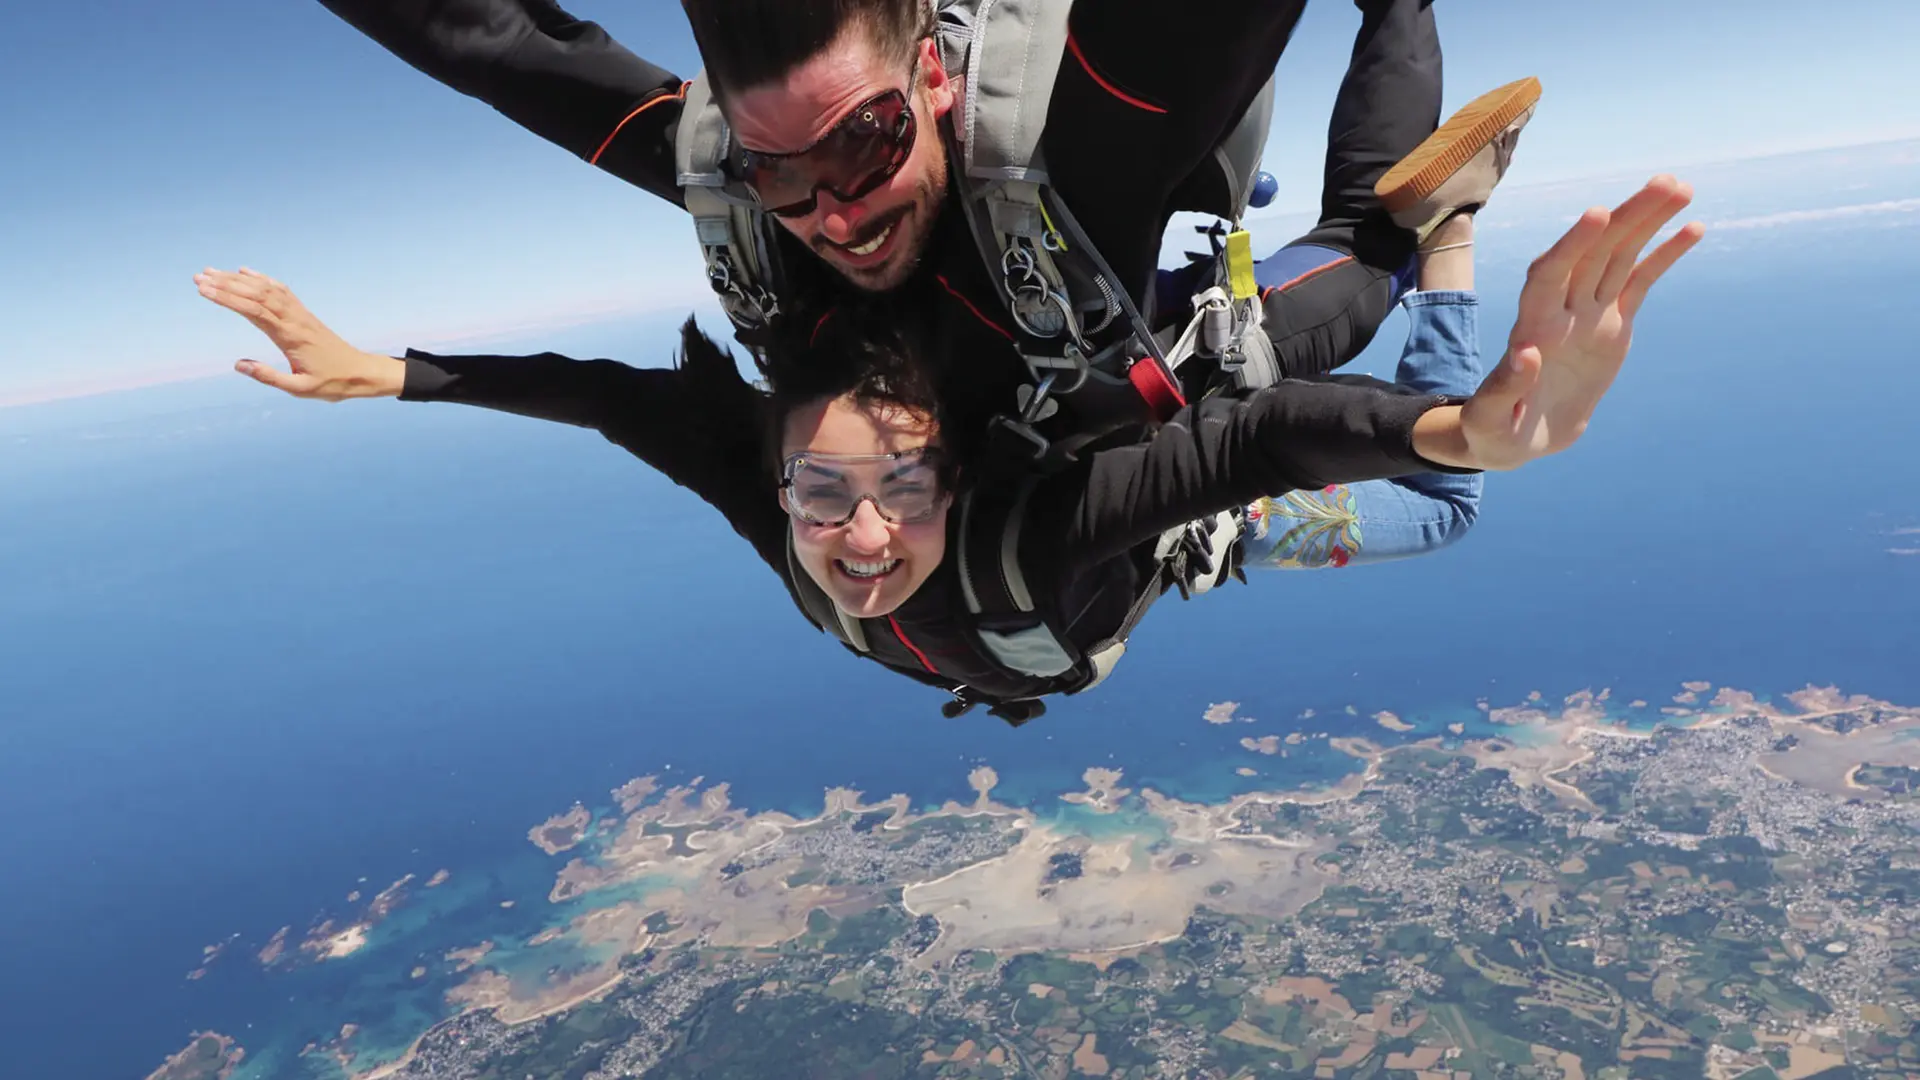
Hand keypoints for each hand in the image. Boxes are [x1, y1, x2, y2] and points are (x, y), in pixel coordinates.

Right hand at [194, 268, 404, 399]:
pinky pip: (281, 291)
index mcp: (290, 336)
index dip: (227, 298)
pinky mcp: (304, 314)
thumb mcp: (300, 389)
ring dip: (238, 279)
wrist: (362, 373)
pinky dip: (262, 279)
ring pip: (267, 289)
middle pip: (256, 294)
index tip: (203, 290)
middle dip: (225, 284)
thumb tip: (238, 365)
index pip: (253, 311)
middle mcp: (294, 319)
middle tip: (198, 276)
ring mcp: (300, 314)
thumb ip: (269, 377)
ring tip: (212, 272)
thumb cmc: (332, 384)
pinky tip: (246, 273)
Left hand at [1458, 175, 1704, 469]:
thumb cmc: (1492, 431)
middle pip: (1593, 254)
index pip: (1549, 275)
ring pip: (1619, 257)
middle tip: (1665, 183)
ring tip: (1682, 187)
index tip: (1597, 214)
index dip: (1571, 244)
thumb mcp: (1489, 420)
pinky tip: (1692, 227)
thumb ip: (1504, 388)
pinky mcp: (1612, 325)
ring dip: (1647, 221)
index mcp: (1531, 327)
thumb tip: (1524, 353)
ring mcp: (1588, 314)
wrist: (1515, 437)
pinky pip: (1640, 282)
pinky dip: (1663, 256)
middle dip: (1625, 218)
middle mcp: (1560, 310)